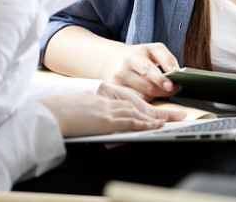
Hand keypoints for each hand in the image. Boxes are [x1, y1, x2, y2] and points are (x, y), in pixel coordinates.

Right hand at [37, 84, 186, 138]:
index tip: (171, 115)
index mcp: (110, 100)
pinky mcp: (107, 120)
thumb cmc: (70, 112)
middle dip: (163, 114)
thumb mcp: (92, 110)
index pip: (137, 106)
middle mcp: (112, 104)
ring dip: (158, 118)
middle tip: (180, 116)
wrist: (55, 111)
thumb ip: (107, 119)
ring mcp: (111, 112)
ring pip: (140, 114)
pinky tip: (156, 125)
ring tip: (175, 121)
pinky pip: (130, 122)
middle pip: (143, 108)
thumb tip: (118, 135)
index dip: (155, 111)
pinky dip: (145, 123)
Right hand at [104, 42, 180, 99]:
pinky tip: (151, 95)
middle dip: (164, 90)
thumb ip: (166, 58)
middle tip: (175, 89)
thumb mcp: (152, 49)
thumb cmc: (137, 55)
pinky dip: (146, 100)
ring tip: (164, 90)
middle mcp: (124, 68)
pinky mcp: (116, 92)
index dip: (161, 79)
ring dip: (157, 96)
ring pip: (143, 96)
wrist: (111, 59)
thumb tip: (177, 72)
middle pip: (148, 86)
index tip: (172, 85)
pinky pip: (136, 101)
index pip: (149, 69)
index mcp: (134, 55)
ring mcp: (118, 81)